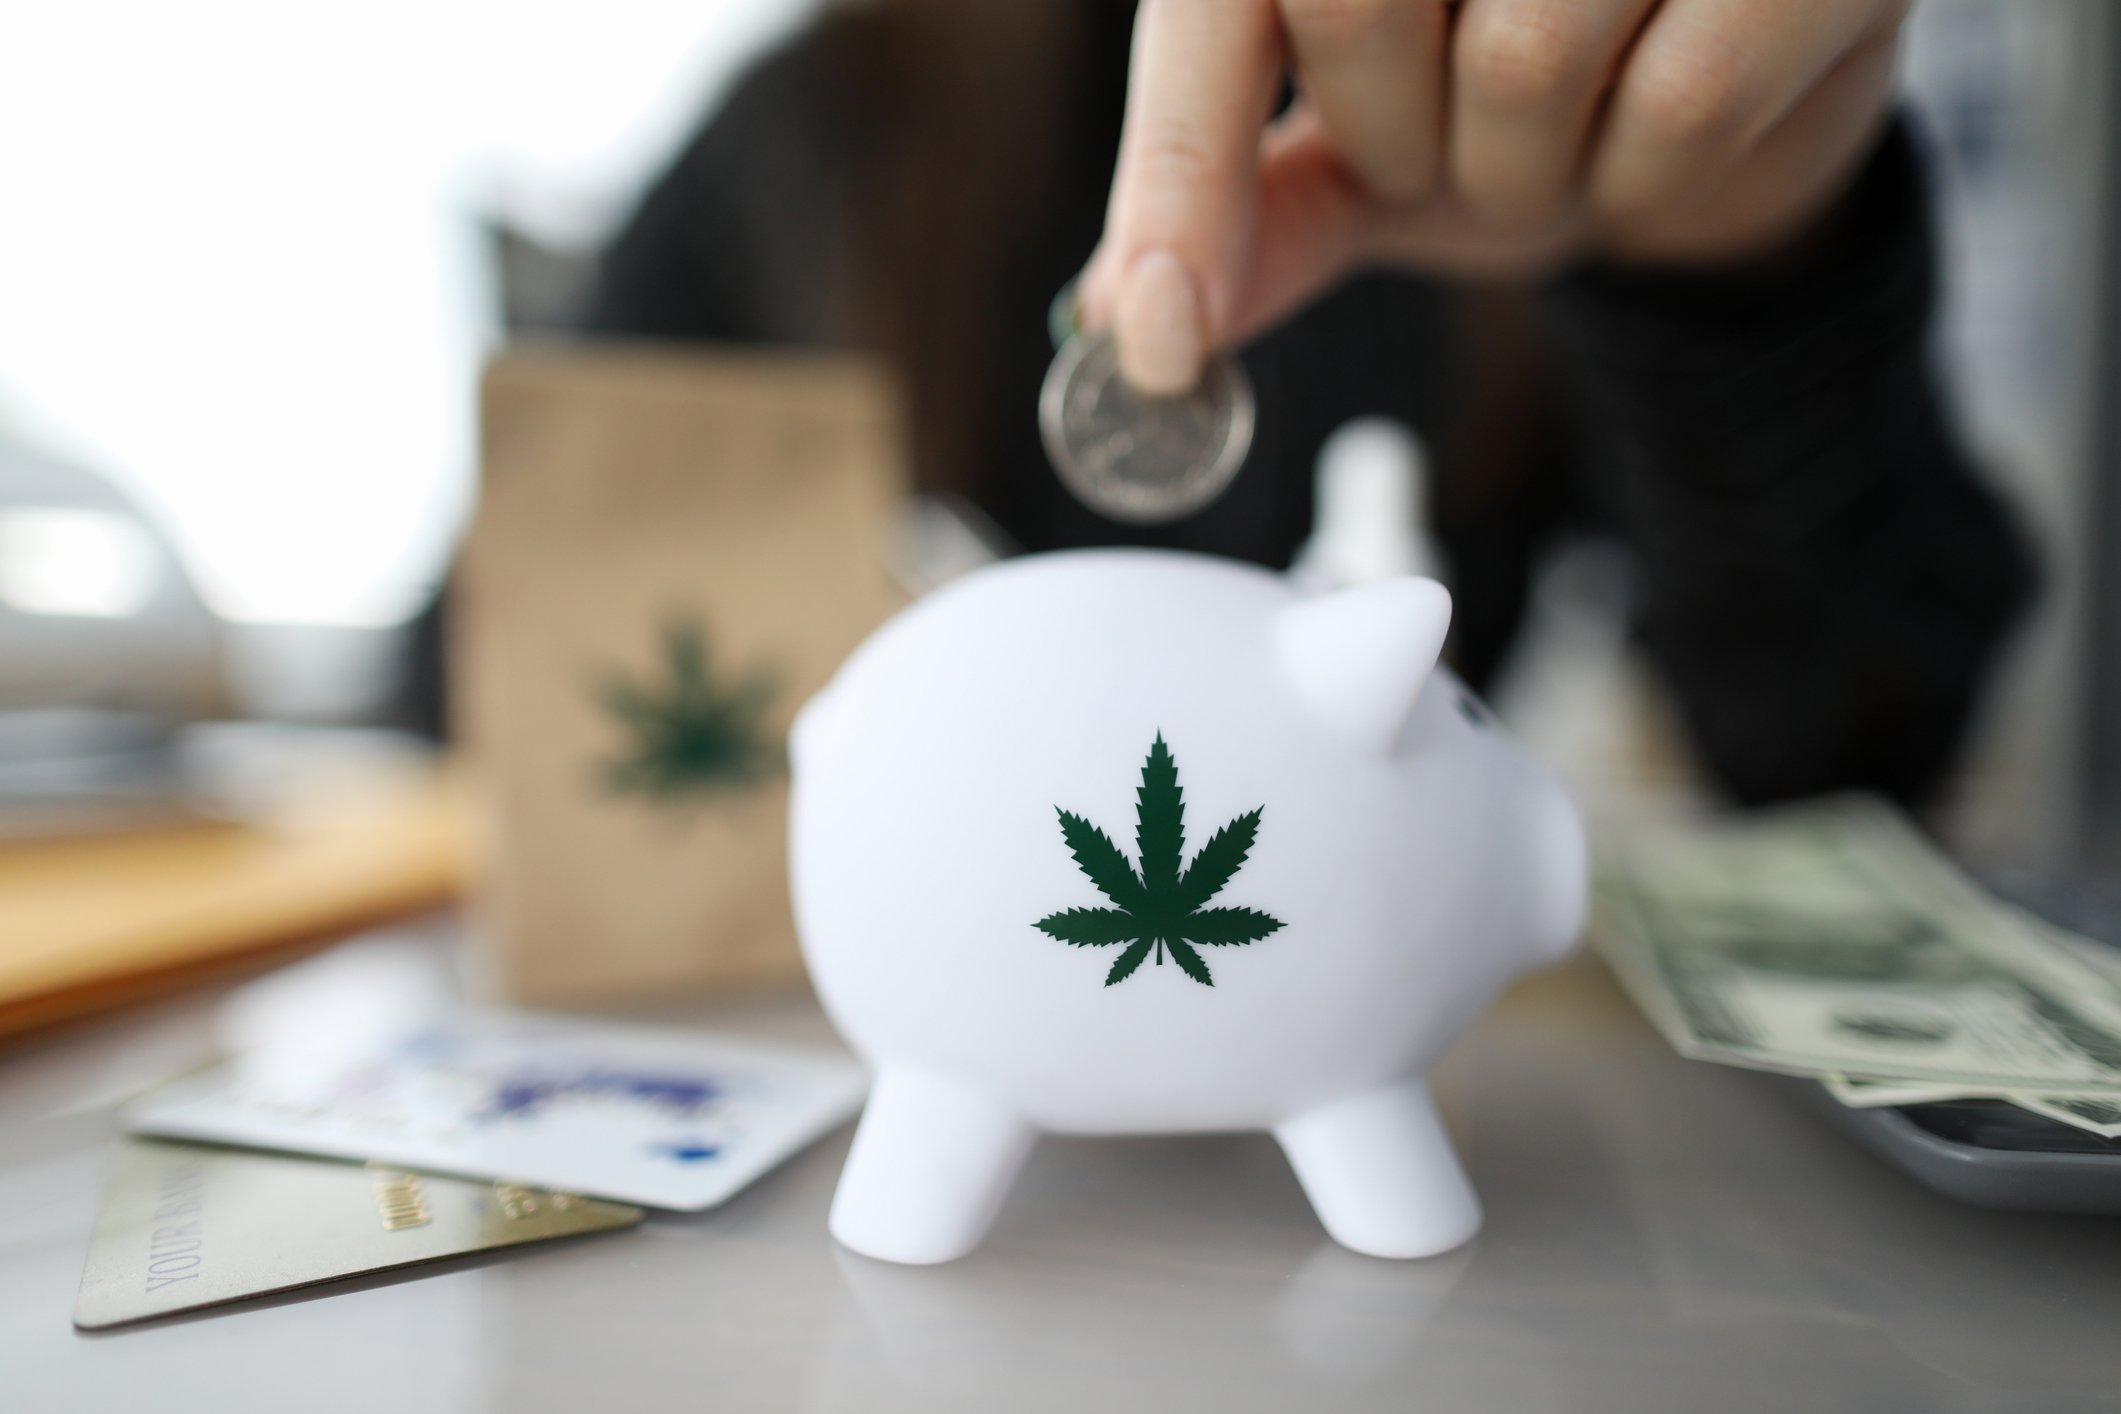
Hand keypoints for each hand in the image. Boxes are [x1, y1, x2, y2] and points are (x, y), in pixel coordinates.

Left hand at [1077, 0, 1912, 392]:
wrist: (1734, 95)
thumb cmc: (1530, 95)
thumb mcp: (1362, 155)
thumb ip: (1243, 213)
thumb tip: (1126, 324)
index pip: (1223, 4)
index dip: (1176, 177)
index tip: (1161, 341)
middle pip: (1357, 6)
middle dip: (1396, 141)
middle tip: (1454, 144)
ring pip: (1525, 60)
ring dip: (1527, 169)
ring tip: (1568, 133)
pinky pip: (1681, 101)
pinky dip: (1647, 179)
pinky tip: (1661, 134)